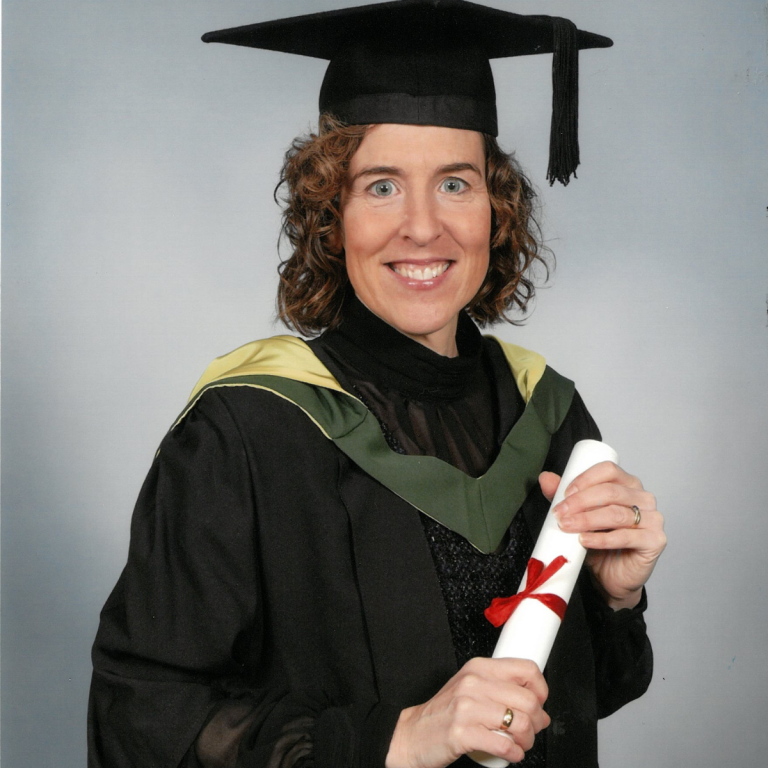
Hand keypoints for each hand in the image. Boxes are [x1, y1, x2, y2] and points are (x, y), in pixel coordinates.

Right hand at [385, 657, 549, 767]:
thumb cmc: (445, 713)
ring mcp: (466, 707)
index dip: (541, 690)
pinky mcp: (461, 733)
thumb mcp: (471, 689)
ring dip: (527, 740)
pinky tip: (511, 754)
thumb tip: (540, 710)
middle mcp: (473, 683)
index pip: (526, 669)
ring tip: (520, 744)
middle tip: (530, 731)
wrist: (413, 734)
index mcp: (479, 668)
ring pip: (519, 723)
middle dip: (537, 722)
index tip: (539, 704)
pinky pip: (503, 744)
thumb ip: (501, 691)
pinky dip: (514, 753)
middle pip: (528, 700)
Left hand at [539, 462, 665, 609]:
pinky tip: (584, 541)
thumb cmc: (599, 543)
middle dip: (580, 502)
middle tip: (560, 514)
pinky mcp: (655, 541)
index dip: (584, 479)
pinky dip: (601, 539)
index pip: (608, 470)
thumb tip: (545, 478)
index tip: (564, 494)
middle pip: (610, 491)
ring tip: (567, 526)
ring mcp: (653, 519)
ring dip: (586, 520)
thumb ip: (565, 498)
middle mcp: (644, 498)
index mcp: (627, 484)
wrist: (611, 577)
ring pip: (616, 513)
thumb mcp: (579, 517)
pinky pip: (625, 537)